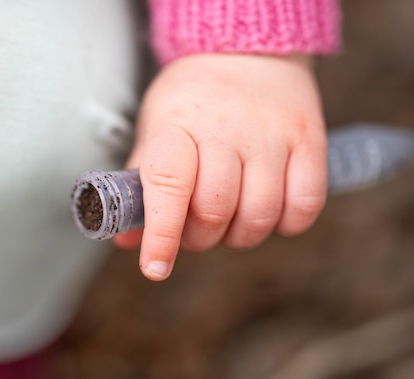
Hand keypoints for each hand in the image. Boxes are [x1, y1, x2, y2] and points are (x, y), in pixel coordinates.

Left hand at [114, 53, 327, 280]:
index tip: (155, 269)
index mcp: (175, 126)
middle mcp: (225, 128)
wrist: (244, 50)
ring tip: (230, 218)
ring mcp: (270, 133)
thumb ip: (141, 187)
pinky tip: (270, 210)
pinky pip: (305, 203)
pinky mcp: (309, 139)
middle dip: (201, 237)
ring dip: (241, 235)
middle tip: (196, 228)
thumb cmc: (190, 104)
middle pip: (214, 211)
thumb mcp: (155, 131)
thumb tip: (128, 242)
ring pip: (260, 214)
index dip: (161, 234)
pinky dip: (286, 222)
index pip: (168, 185)